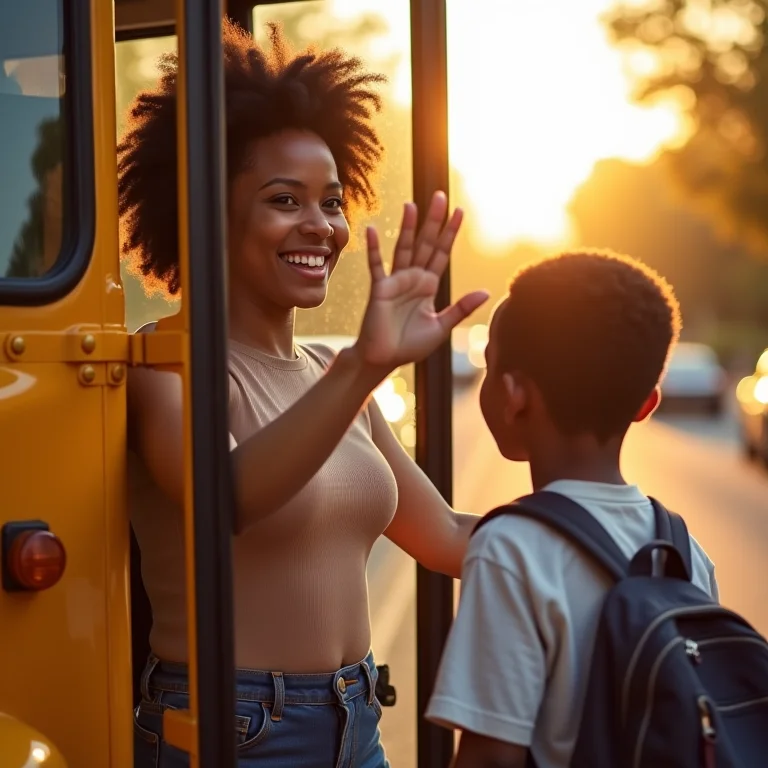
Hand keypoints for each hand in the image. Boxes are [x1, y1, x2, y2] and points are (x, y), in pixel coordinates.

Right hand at [353, 191, 488, 373]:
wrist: (383, 359)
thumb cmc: (409, 346)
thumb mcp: (441, 326)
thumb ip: (461, 308)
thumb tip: (486, 292)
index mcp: (428, 285)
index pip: (442, 253)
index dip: (450, 233)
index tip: (460, 211)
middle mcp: (413, 279)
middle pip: (426, 244)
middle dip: (434, 221)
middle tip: (441, 196)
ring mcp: (396, 282)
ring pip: (404, 249)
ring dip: (408, 228)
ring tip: (412, 205)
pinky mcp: (380, 290)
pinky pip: (377, 266)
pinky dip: (374, 249)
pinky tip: (373, 230)